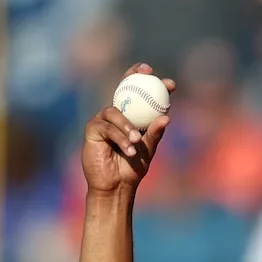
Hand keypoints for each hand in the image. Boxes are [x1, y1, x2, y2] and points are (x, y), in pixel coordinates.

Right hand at [81, 63, 174, 195]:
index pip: (139, 94)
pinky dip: (119, 139)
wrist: (116, 186)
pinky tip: (129, 150)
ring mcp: (103, 120)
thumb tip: (166, 117)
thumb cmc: (132, 168)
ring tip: (136, 140)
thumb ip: (154, 134)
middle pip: (123, 89)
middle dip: (136, 77)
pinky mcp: (92, 129)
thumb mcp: (147, 150)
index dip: (151, 83)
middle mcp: (116, 115)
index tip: (169, 82)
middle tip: (150, 75)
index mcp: (131, 117)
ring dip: (127, 126)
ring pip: (114, 112)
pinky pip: (106, 128)